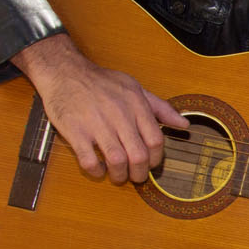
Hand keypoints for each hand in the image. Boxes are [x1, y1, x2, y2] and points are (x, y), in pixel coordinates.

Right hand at [13, 32, 187, 184]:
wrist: (65, 71)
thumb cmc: (101, 82)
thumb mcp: (135, 88)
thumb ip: (160, 108)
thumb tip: (183, 124)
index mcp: (136, 105)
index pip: (156, 140)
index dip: (156, 159)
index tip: (151, 164)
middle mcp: (119, 115)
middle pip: (139, 155)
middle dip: (140, 173)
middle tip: (136, 176)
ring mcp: (96, 124)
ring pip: (117, 161)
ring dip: (120, 176)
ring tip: (118, 176)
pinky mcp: (75, 131)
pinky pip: (89, 160)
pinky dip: (96, 171)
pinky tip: (98, 169)